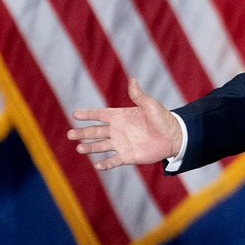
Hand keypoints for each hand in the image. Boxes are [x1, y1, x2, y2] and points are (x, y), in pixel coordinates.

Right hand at [67, 78, 181, 170]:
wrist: (174, 137)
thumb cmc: (163, 119)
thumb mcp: (150, 105)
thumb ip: (138, 95)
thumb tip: (132, 79)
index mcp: (121, 116)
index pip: (100, 115)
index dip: (88, 114)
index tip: (74, 114)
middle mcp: (118, 130)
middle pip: (96, 131)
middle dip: (83, 133)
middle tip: (70, 134)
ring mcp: (121, 144)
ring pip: (101, 146)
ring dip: (90, 147)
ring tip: (80, 148)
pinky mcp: (127, 156)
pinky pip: (113, 161)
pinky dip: (105, 164)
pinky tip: (97, 165)